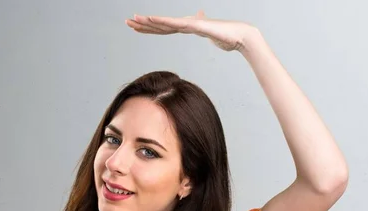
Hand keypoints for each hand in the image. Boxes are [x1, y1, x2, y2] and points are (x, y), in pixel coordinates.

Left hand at [125, 10, 257, 51]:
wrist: (240, 36)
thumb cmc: (228, 36)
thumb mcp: (211, 34)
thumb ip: (204, 26)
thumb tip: (201, 18)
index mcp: (187, 27)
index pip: (164, 28)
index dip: (150, 27)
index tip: (136, 26)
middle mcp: (186, 24)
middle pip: (160, 25)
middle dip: (143, 24)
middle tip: (127, 22)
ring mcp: (190, 24)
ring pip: (165, 23)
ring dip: (149, 22)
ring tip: (134, 19)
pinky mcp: (196, 26)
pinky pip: (176, 24)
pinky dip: (163, 22)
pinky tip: (153, 19)